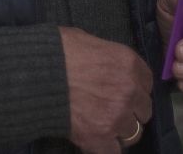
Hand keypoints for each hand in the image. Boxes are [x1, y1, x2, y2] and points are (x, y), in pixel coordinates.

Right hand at [60, 27, 152, 152]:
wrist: (35, 75)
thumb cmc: (57, 51)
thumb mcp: (87, 41)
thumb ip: (106, 57)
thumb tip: (103, 64)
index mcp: (128, 63)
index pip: (147, 83)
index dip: (135, 89)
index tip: (125, 92)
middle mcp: (130, 90)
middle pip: (144, 110)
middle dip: (130, 111)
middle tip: (112, 110)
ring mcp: (117, 116)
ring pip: (132, 132)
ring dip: (119, 130)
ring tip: (102, 126)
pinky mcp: (101, 137)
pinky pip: (114, 151)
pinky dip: (105, 147)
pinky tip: (95, 139)